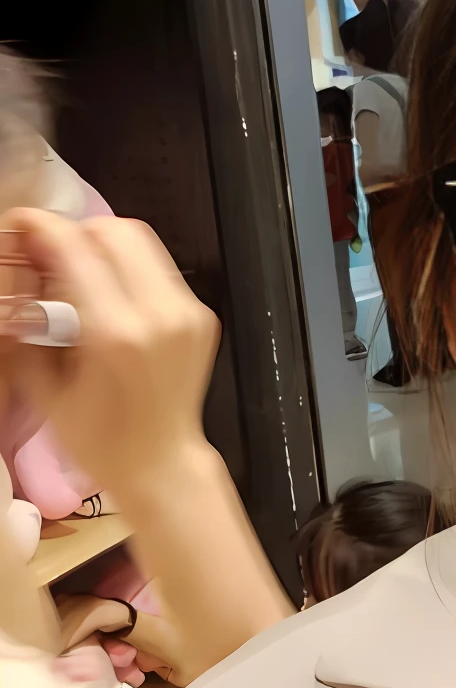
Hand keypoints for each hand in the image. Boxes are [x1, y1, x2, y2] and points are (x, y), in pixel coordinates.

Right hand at [0, 208, 219, 504]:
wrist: (161, 462)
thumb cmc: (96, 438)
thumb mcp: (44, 383)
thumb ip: (29, 321)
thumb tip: (22, 268)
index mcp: (115, 334)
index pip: (76, 248)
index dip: (42, 227)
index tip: (23, 225)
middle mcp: (158, 315)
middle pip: (114, 231)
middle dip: (76, 232)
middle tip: (52, 252)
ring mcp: (187, 314)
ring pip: (141, 241)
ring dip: (103, 244)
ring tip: (78, 271)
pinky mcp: (201, 317)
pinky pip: (159, 269)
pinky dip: (128, 267)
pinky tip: (107, 293)